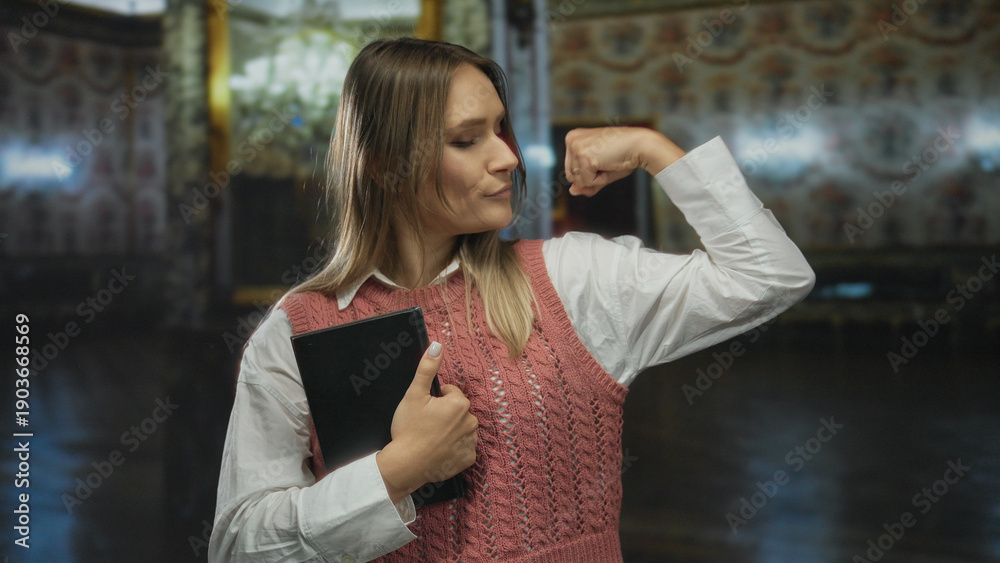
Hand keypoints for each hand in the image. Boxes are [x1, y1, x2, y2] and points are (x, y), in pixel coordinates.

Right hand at [376, 342, 477, 503]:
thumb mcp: (414, 394)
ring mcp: (471, 442)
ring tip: (431, 438)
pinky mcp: (469, 459)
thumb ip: (427, 368)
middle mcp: (471, 422)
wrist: (406, 464)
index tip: (424, 412)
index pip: (450, 393)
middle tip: (426, 425)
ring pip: (462, 428)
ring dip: (451, 430)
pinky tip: (440, 450)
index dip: (435, 400)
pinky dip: (454, 448)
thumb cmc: (409, 428)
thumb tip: (437, 345)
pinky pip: (463, 447)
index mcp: (460, 403)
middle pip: (458, 410)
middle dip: (445, 414)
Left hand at [563, 127, 685, 196]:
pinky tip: (609, 164)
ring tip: (609, 162)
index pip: (570, 170)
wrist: (640, 145)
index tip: (603, 159)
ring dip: (596, 179)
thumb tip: (571, 192)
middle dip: (590, 177)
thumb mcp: (601, 170)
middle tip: (607, 161)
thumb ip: (585, 182)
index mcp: (573, 138)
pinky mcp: (584, 157)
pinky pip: (587, 182)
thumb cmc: (624, 154)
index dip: (588, 174)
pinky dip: (601, 180)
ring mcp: (576, 147)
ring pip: (578, 181)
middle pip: (571, 176)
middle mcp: (571, 140)